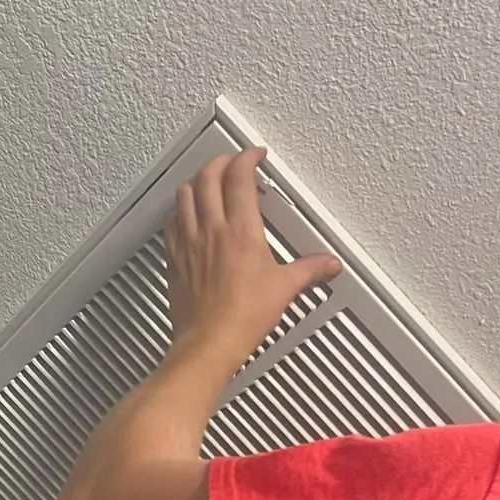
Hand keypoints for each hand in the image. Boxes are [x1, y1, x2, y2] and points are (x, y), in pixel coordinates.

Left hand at [164, 146, 341, 368]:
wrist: (208, 344)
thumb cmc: (240, 319)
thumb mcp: (283, 289)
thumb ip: (308, 270)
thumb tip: (327, 264)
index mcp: (240, 231)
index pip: (239, 177)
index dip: (247, 157)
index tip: (255, 156)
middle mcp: (210, 230)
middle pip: (207, 176)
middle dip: (222, 161)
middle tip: (234, 163)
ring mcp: (189, 242)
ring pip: (184, 193)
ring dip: (198, 180)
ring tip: (210, 181)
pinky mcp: (175, 258)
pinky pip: (172, 221)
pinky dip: (180, 208)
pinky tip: (188, 213)